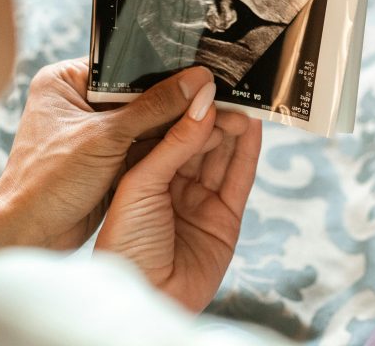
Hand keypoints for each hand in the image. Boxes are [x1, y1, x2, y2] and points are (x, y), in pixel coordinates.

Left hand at [0, 58, 218, 250]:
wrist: (28, 235)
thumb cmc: (48, 181)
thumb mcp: (106, 138)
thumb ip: (154, 107)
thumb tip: (199, 81)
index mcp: (66, 80)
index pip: (125, 64)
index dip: (163, 68)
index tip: (202, 68)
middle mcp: (80, 100)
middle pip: (139, 92)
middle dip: (174, 99)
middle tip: (217, 93)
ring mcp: (94, 131)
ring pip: (145, 121)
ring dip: (173, 125)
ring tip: (217, 115)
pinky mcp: (105, 158)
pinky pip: (142, 145)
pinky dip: (164, 147)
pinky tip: (198, 142)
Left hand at [95, 97, 262, 311]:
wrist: (141, 299)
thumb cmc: (123, 242)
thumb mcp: (140, 182)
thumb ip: (172, 141)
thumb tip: (203, 100)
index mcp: (136, 170)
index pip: (161, 124)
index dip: (180, 101)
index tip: (199, 75)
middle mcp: (165, 182)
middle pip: (193, 136)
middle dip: (210, 110)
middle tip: (229, 85)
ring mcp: (194, 200)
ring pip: (217, 153)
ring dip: (230, 127)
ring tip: (244, 100)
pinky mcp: (222, 219)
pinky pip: (237, 178)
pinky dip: (246, 153)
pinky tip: (252, 128)